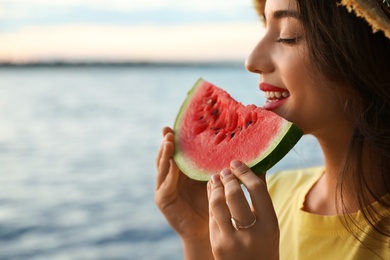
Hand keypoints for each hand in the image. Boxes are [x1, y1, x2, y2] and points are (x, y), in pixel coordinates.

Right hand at [155, 127, 211, 256]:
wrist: (211, 229)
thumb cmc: (217, 204)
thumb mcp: (218, 180)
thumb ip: (223, 165)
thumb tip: (244, 149)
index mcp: (183, 170)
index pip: (178, 150)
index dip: (176, 137)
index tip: (177, 123)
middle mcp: (172, 175)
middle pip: (166, 155)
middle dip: (167, 141)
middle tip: (169, 129)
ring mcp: (165, 186)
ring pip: (162, 166)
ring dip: (165, 153)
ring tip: (169, 140)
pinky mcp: (163, 199)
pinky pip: (165, 184)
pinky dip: (168, 173)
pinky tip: (173, 164)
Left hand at [207, 160, 278, 259]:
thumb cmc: (263, 245)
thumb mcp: (269, 224)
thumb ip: (262, 197)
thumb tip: (258, 167)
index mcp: (269, 225)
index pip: (256, 190)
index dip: (245, 173)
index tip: (237, 163)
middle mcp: (251, 233)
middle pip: (235, 195)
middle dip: (228, 178)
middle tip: (225, 170)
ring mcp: (231, 240)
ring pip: (217, 204)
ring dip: (215, 187)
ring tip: (216, 178)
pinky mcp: (216, 244)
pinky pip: (211, 216)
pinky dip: (211, 200)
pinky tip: (212, 191)